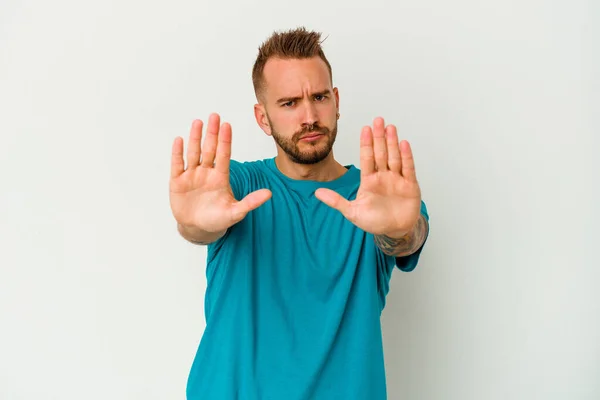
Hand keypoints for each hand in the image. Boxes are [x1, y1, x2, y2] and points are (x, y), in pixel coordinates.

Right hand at [169, 113, 271, 232]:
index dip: (225, 141)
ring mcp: (192, 176)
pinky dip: (177, 153)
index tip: (227, 125)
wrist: (197, 228)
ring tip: (198, 122)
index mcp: (220, 177)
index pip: (224, 155)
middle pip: (209, 149)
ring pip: (194, 153)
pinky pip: (177, 164)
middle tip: (215, 116)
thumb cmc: (217, 219)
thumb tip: (269, 193)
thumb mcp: (235, 212)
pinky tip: (179, 140)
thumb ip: (251, 202)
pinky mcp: (177, 182)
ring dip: (195, 138)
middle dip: (212, 133)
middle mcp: (206, 173)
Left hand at [315, 117, 421, 236]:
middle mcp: (383, 176)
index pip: (367, 158)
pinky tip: (404, 144)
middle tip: (378, 120)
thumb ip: (336, 201)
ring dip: (392, 142)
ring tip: (390, 127)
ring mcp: (397, 179)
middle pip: (380, 153)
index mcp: (369, 180)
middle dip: (379, 137)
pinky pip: (408, 168)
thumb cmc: (375, 221)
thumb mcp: (352, 212)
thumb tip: (316, 193)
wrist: (395, 231)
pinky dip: (406, 156)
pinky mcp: (410, 185)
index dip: (366, 143)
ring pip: (394, 157)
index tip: (365, 128)